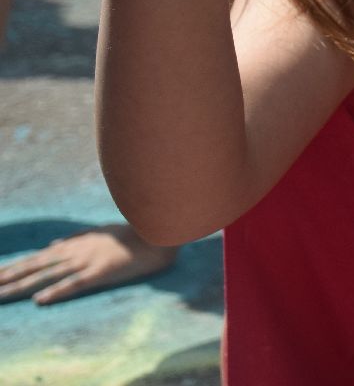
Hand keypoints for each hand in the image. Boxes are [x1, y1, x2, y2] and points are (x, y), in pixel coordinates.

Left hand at [0, 225, 176, 304]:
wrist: (161, 229)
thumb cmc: (133, 230)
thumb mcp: (100, 230)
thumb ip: (75, 237)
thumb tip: (52, 245)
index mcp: (76, 243)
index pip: (38, 257)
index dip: (16, 266)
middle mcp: (77, 251)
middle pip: (36, 266)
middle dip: (10, 276)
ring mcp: (88, 261)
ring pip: (49, 275)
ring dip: (23, 286)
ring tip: (1, 295)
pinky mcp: (103, 271)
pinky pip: (76, 283)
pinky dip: (57, 291)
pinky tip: (40, 300)